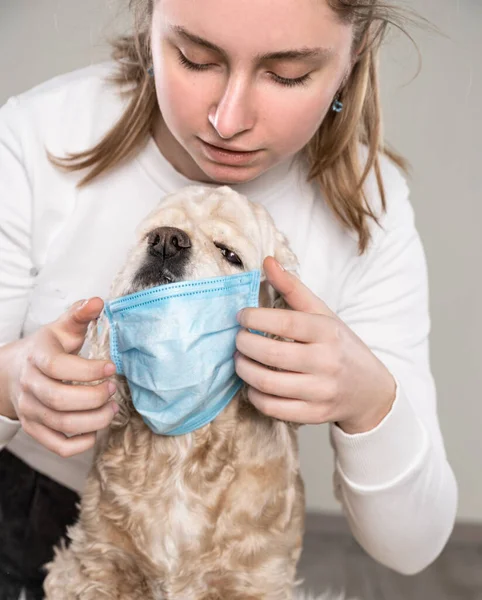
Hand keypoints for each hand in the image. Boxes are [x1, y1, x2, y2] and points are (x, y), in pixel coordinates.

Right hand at [3, 298, 118, 456]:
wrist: (13, 372)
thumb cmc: (46, 348)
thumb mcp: (61, 329)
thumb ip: (80, 315)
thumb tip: (98, 301)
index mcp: (37, 357)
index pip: (58, 367)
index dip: (87, 370)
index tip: (111, 367)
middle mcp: (30, 385)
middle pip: (60, 400)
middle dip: (94, 398)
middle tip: (113, 389)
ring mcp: (30, 410)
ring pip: (61, 424)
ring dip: (94, 420)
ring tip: (112, 409)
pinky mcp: (35, 429)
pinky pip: (57, 445)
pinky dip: (80, 444)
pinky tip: (95, 431)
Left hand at [234, 257, 395, 433]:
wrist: (370, 391)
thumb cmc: (341, 346)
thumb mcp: (323, 314)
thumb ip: (294, 289)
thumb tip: (267, 261)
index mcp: (328, 332)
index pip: (286, 323)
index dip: (256, 318)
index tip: (242, 316)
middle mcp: (326, 362)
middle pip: (272, 354)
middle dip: (244, 344)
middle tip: (238, 338)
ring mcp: (320, 391)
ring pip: (268, 383)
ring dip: (244, 369)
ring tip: (240, 359)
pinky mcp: (313, 415)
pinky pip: (272, 407)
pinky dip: (254, 395)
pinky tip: (252, 383)